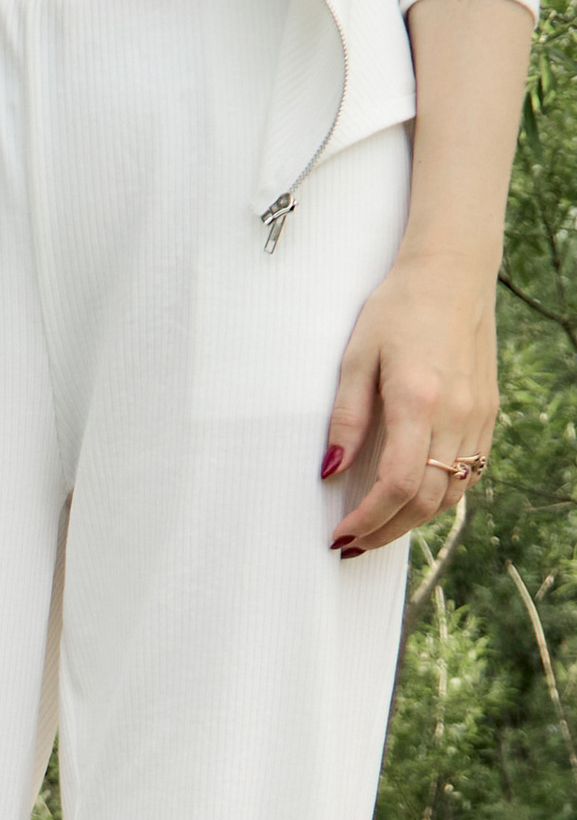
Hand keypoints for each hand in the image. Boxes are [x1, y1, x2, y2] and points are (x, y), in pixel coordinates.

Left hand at [323, 246, 497, 557]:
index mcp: (419, 400)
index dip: (368, 520)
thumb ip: (345, 418)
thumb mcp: (356, 357)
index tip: (340, 536)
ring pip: (451, 493)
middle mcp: (457, 414)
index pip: (397, 484)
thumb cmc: (397, 310)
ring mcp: (479, 416)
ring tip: (375, 526)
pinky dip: (439, 496)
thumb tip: (330, 471)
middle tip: (352, 544)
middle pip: (426, 500)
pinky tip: (410, 496)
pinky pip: (469, 473)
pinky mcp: (488, 414)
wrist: (452, 274)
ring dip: (412, 519)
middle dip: (385, 531)